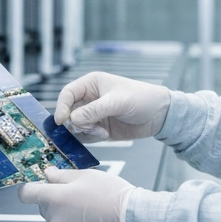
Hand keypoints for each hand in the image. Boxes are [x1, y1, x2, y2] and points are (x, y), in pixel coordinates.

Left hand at [18, 167, 133, 221]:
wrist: (133, 221)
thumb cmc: (112, 195)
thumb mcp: (86, 176)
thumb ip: (62, 175)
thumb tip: (48, 174)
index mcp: (55, 199)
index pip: (27, 194)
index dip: (29, 187)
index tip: (36, 183)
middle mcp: (56, 219)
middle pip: (43, 206)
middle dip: (54, 197)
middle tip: (75, 189)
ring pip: (58, 218)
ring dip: (67, 211)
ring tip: (90, 203)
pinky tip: (94, 217)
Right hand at [54, 71, 170, 143]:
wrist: (159, 115)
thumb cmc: (141, 99)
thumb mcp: (117, 102)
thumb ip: (94, 111)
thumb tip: (72, 119)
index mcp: (91, 84)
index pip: (67, 93)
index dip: (61, 106)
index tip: (62, 120)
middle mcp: (89, 98)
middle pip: (68, 111)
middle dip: (75, 122)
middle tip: (88, 127)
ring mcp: (93, 114)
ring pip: (75, 125)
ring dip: (84, 131)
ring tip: (101, 132)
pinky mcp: (99, 128)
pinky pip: (85, 135)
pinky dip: (91, 137)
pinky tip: (105, 134)